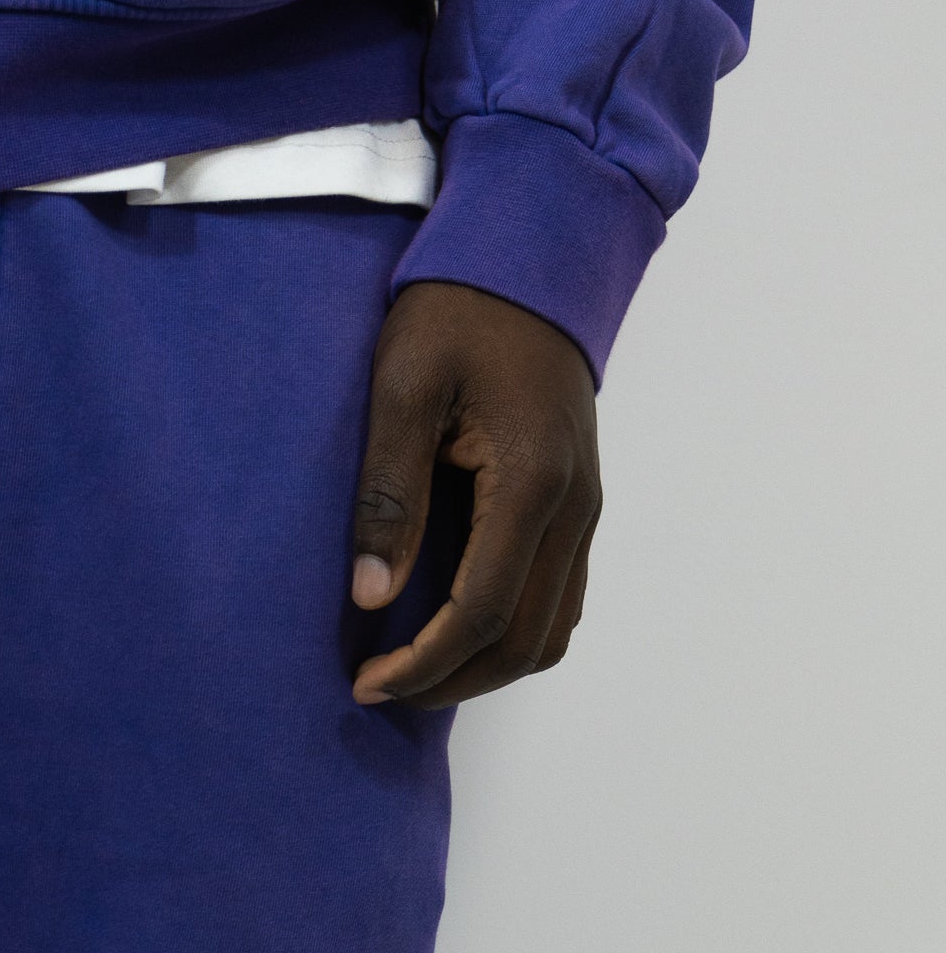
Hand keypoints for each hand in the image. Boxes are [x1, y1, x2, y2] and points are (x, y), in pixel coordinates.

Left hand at [349, 281, 601, 708]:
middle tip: (380, 687)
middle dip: (450, 681)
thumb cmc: (457, 314)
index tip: (366, 682)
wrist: (529, 264)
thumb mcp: (402, 389)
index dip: (423, 665)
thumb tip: (371, 595)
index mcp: (532, 481)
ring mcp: (586, 511)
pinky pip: (558, 602)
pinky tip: (453, 630)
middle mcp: (575, 507)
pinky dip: (510, 635)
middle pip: (524, 643)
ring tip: (414, 670)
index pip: (483, 613)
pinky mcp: (581, 508)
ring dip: (484, 668)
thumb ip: (388, 494)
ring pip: (550, 634)